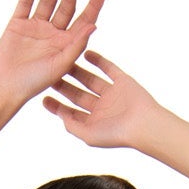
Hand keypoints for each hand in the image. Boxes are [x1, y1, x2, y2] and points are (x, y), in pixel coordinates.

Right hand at [0, 0, 104, 108]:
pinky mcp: (18, 23)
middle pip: (66, 9)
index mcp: (66, 44)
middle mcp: (53, 33)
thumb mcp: (60, 65)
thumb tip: (93, 26)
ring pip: (47, 3)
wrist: (6, 86)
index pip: (84, 21)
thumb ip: (76, 45)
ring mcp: (36, 27)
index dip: (93, 6)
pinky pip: (26, 3)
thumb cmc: (35, 82)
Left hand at [41, 50, 163, 149]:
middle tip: (50, 75)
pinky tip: (86, 52)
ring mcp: (112, 94)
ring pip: (90, 80)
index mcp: (94, 123)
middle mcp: (102, 108)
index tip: (44, 98)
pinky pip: (108, 68)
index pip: (72, 113)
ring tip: (64, 60)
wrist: (143, 123)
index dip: (57, 107)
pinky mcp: (123, 81)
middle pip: (78, 95)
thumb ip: (73, 126)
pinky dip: (98, 60)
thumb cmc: (118, 134)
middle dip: (64, 86)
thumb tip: (61, 117)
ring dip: (77, 71)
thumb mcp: (89, 135)